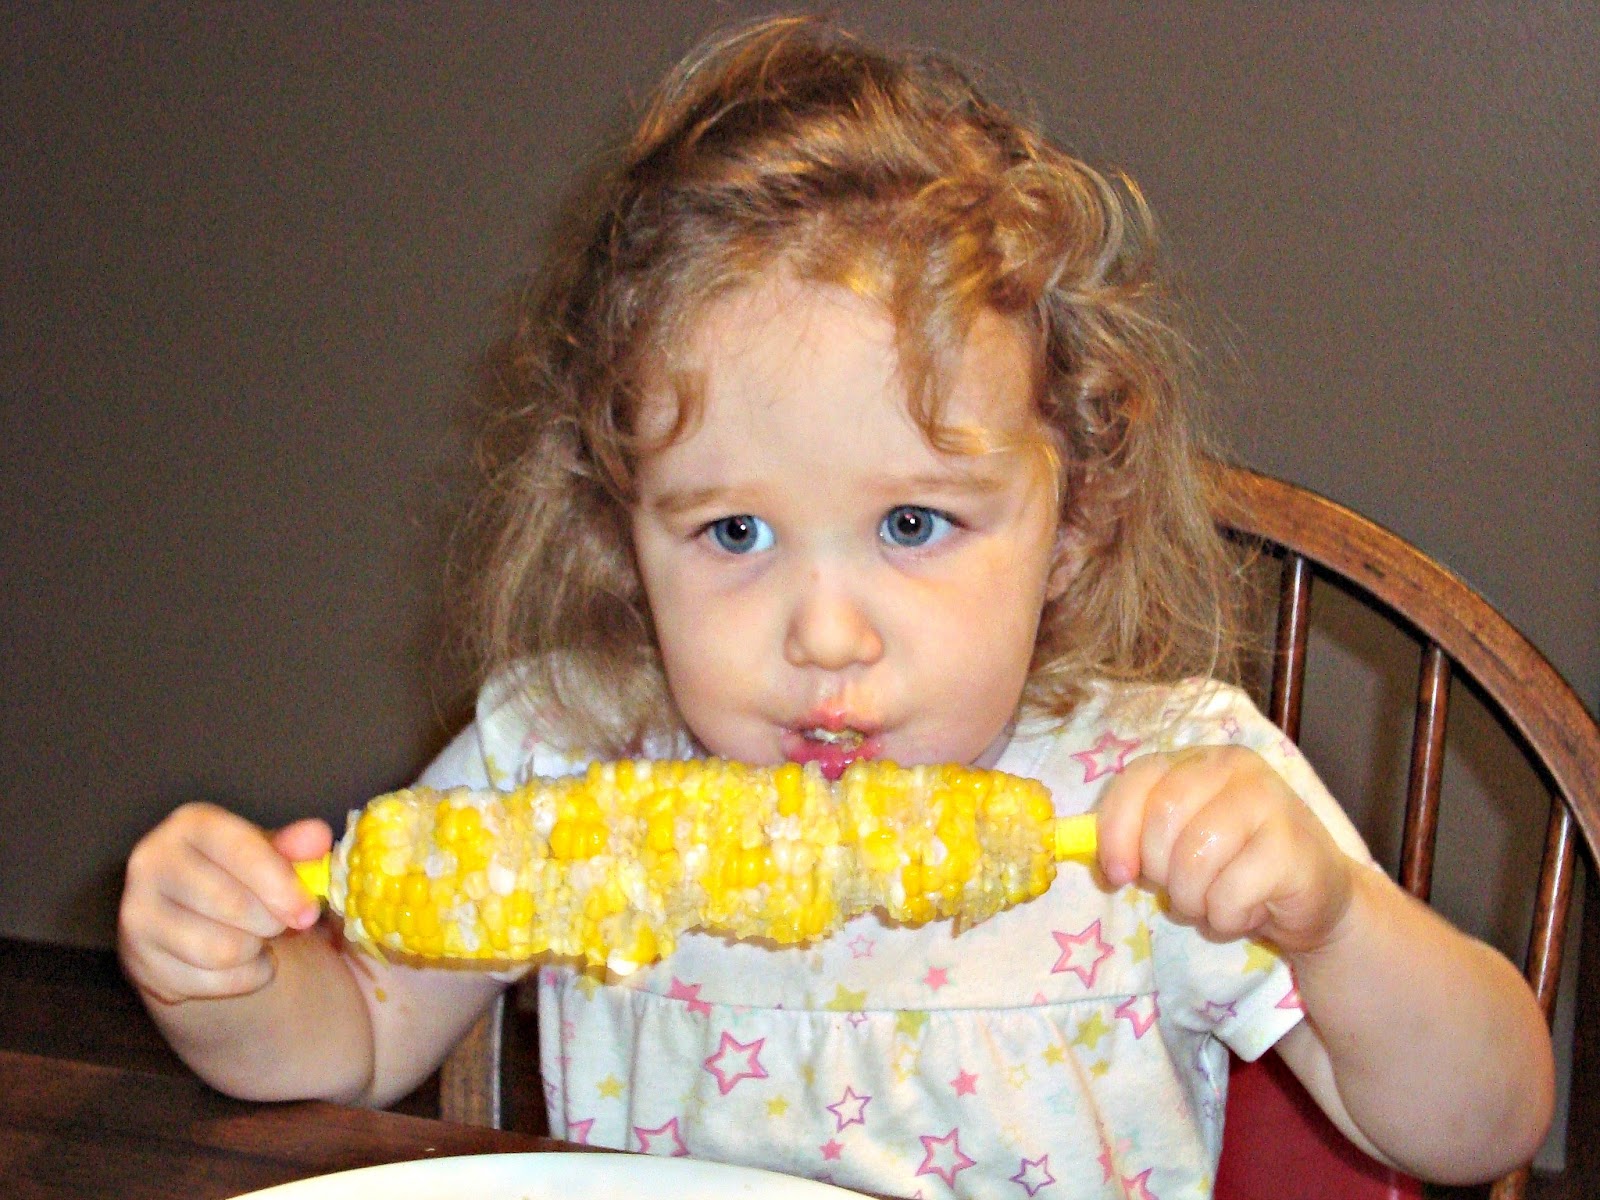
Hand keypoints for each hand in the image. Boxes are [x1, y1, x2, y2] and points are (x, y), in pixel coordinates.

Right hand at [118, 803, 330, 1005]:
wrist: (190, 915)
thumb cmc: (239, 875)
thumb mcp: (268, 852)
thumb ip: (295, 846)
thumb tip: (317, 836)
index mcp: (190, 825)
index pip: (240, 849)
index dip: (280, 883)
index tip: (308, 912)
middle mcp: (152, 862)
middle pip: (232, 904)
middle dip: (271, 922)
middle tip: (280, 922)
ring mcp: (137, 913)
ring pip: (221, 949)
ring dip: (255, 952)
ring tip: (257, 939)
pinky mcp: (139, 961)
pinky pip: (208, 983)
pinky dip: (241, 979)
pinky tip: (241, 963)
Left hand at [1095, 745, 1356, 952]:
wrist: (1315, 897)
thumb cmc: (1235, 867)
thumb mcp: (1177, 843)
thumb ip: (1136, 834)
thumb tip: (1086, 849)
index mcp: (1199, 760)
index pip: (1138, 779)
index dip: (1116, 829)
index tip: (1117, 874)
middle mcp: (1234, 768)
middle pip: (1163, 818)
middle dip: (1161, 872)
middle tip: (1184, 891)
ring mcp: (1269, 802)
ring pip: (1194, 860)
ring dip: (1194, 900)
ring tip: (1216, 902)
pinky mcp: (1291, 848)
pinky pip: (1228, 895)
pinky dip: (1226, 917)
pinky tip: (1249, 910)